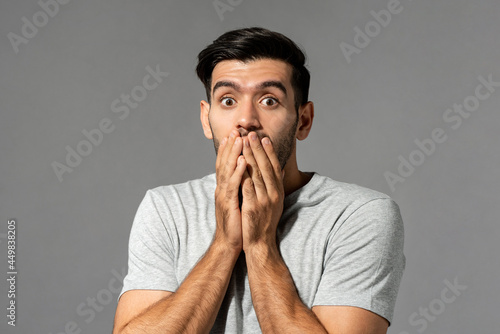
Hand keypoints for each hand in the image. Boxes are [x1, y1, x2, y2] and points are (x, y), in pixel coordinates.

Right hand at [214, 130, 246, 251]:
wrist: (230, 242)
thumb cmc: (237, 222)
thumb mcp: (239, 200)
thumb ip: (242, 187)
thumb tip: (249, 175)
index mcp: (225, 187)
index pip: (226, 164)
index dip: (229, 149)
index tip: (235, 134)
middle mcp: (222, 188)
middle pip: (224, 163)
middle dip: (230, 146)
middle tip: (235, 130)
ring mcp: (224, 195)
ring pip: (227, 170)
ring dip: (233, 154)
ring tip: (239, 140)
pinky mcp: (228, 204)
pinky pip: (233, 185)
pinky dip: (237, 172)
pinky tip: (242, 162)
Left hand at [240, 132, 284, 250]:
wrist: (260, 243)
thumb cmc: (264, 221)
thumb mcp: (274, 202)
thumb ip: (274, 185)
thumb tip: (279, 170)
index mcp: (278, 191)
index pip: (274, 167)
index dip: (269, 152)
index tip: (264, 137)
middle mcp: (273, 194)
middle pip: (265, 167)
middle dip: (258, 149)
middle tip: (251, 134)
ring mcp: (264, 200)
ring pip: (256, 174)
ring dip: (250, 157)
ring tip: (243, 143)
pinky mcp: (253, 208)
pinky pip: (248, 188)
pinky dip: (244, 175)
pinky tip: (239, 164)